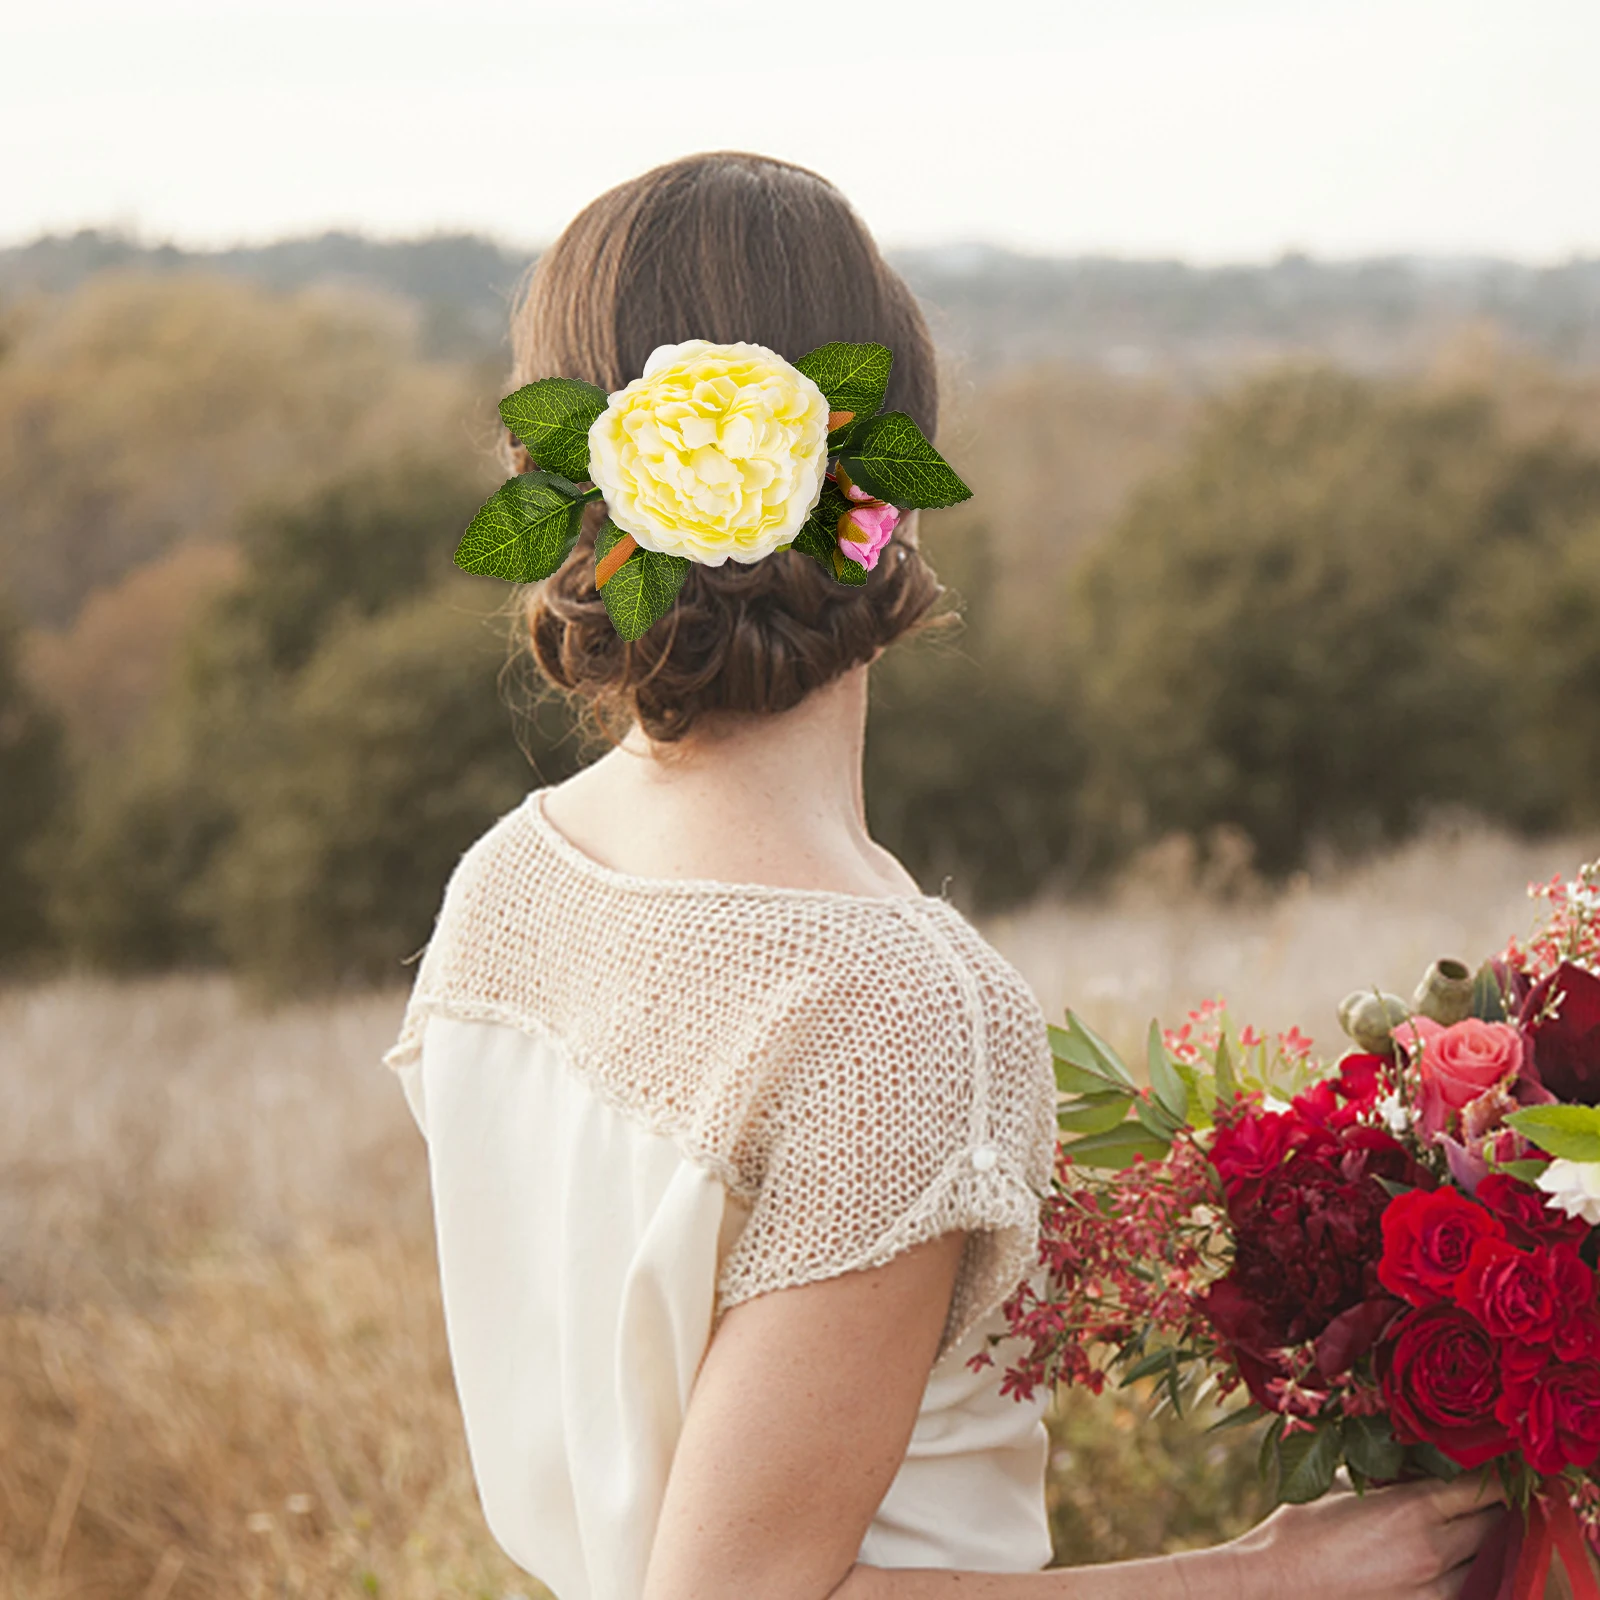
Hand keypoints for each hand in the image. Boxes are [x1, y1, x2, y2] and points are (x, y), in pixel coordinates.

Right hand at [1226, 1475, 1507, 1599]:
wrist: (1278, 1584)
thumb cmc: (1302, 1528)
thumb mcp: (1347, 1485)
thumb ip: (1391, 1477)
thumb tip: (1420, 1464)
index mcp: (1413, 1509)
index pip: (1480, 1489)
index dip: (1494, 1475)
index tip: (1498, 1465)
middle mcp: (1434, 1552)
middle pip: (1494, 1526)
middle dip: (1494, 1508)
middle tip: (1487, 1494)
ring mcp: (1435, 1592)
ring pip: (1489, 1564)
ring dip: (1485, 1544)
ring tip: (1470, 1529)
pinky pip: (1467, 1591)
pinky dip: (1468, 1574)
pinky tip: (1453, 1562)